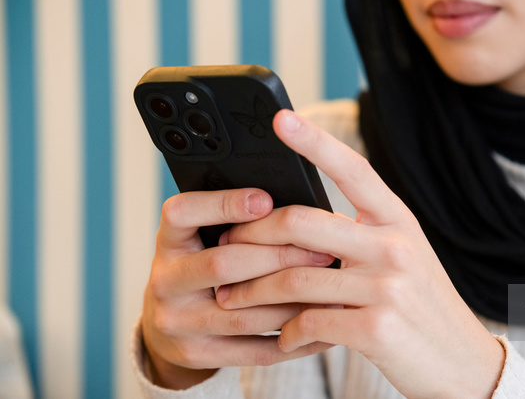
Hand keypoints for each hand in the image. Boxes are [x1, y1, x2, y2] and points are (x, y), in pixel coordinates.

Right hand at [141, 187, 335, 389]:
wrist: (169, 326)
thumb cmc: (202, 265)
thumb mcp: (203, 237)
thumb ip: (236, 223)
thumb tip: (296, 209)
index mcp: (169, 240)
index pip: (182, 213)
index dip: (222, 204)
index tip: (266, 200)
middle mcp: (165, 280)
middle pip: (223, 265)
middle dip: (278, 256)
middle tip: (322, 250)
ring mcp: (178, 322)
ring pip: (244, 314)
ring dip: (293, 301)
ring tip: (330, 287)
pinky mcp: (198, 354)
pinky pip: (255, 350)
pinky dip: (294, 336)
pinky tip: (321, 322)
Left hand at [216, 110, 504, 398]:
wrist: (463, 361)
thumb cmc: (421, 304)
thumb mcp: (401, 257)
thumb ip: (358, 234)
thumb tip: (292, 223)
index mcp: (397, 220)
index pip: (352, 170)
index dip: (314, 142)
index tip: (280, 118)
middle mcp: (393, 246)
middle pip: (301, 223)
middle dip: (250, 237)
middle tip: (225, 249)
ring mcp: (387, 287)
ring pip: (294, 278)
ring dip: (252, 293)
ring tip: (230, 300)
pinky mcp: (377, 329)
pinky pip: (309, 322)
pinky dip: (286, 332)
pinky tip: (283, 337)